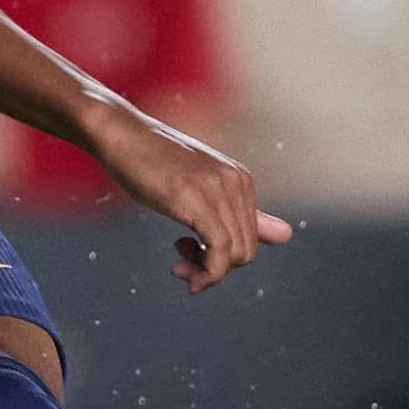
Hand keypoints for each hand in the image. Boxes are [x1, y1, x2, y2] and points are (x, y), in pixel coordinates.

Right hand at [91, 107, 289, 293]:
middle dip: (216, 270)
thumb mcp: (198, 187)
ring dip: (206, 274)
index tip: (191, 257)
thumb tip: (287, 235)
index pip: (251, 237)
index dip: (225, 259)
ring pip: (235, 255)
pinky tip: (181, 270)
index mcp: (240, 179)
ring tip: (178, 266)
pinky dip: (205, 273)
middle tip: (181, 267)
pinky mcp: (197, 201)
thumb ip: (240, 214)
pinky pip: (219, 251)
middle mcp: (236, 182)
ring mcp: (218, 190)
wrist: (120, 135)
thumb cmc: (150, 161)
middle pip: (247, 250)